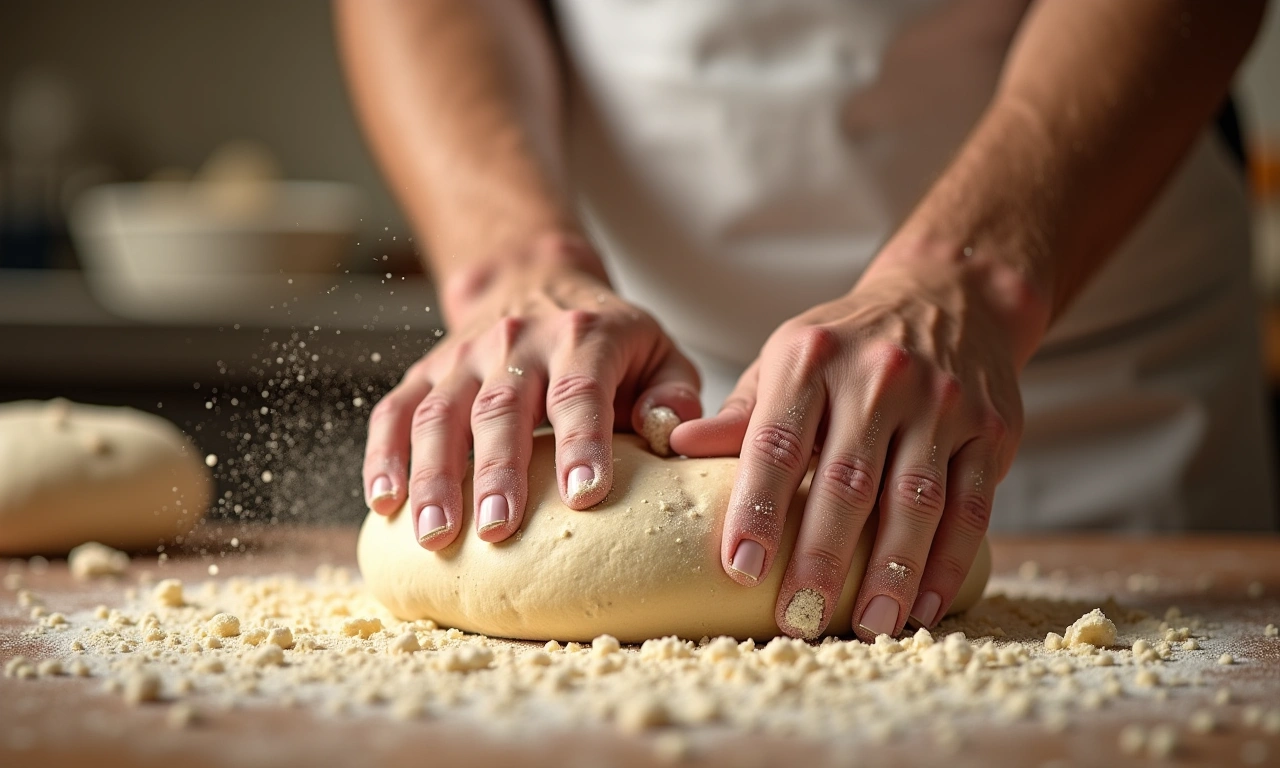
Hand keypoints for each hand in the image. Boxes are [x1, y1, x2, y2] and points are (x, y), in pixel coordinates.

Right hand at [362, 234, 701, 548]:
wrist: (535, 277)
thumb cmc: (610, 342)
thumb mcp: (658, 352)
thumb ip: (673, 395)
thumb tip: (669, 437)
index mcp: (584, 336)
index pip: (581, 390)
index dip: (581, 441)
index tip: (584, 495)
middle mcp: (519, 339)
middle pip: (501, 407)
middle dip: (497, 472)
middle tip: (496, 531)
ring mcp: (465, 355)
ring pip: (440, 413)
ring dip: (434, 476)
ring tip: (434, 536)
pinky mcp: (427, 371)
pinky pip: (396, 411)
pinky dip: (384, 457)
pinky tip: (384, 505)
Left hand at [671, 239, 1044, 639]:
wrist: (951, 296)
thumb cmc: (848, 344)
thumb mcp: (789, 359)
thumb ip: (742, 412)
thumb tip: (677, 447)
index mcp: (811, 358)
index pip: (776, 442)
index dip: (756, 509)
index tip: (740, 570)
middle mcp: (879, 376)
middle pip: (846, 481)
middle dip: (820, 558)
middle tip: (797, 619)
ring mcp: (941, 402)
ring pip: (915, 500)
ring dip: (891, 572)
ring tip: (867, 627)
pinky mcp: (990, 429)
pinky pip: (970, 506)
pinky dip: (948, 562)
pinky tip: (924, 605)